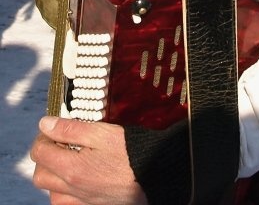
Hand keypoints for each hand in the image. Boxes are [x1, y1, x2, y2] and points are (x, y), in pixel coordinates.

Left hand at [31, 116, 146, 204]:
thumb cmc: (131, 151)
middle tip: (60, 142)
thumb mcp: (102, 133)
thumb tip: (44, 124)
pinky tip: (77, 179)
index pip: (39, 153)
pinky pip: (65, 204)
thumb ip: (71, 129)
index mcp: (71, 168)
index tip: (54, 127)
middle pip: (40, 176)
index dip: (43, 136)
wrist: (155, 175)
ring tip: (69, 159)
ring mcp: (81, 201)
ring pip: (50, 193)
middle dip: (44, 156)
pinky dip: (64, 192)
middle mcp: (71, 189)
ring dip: (53, 175)